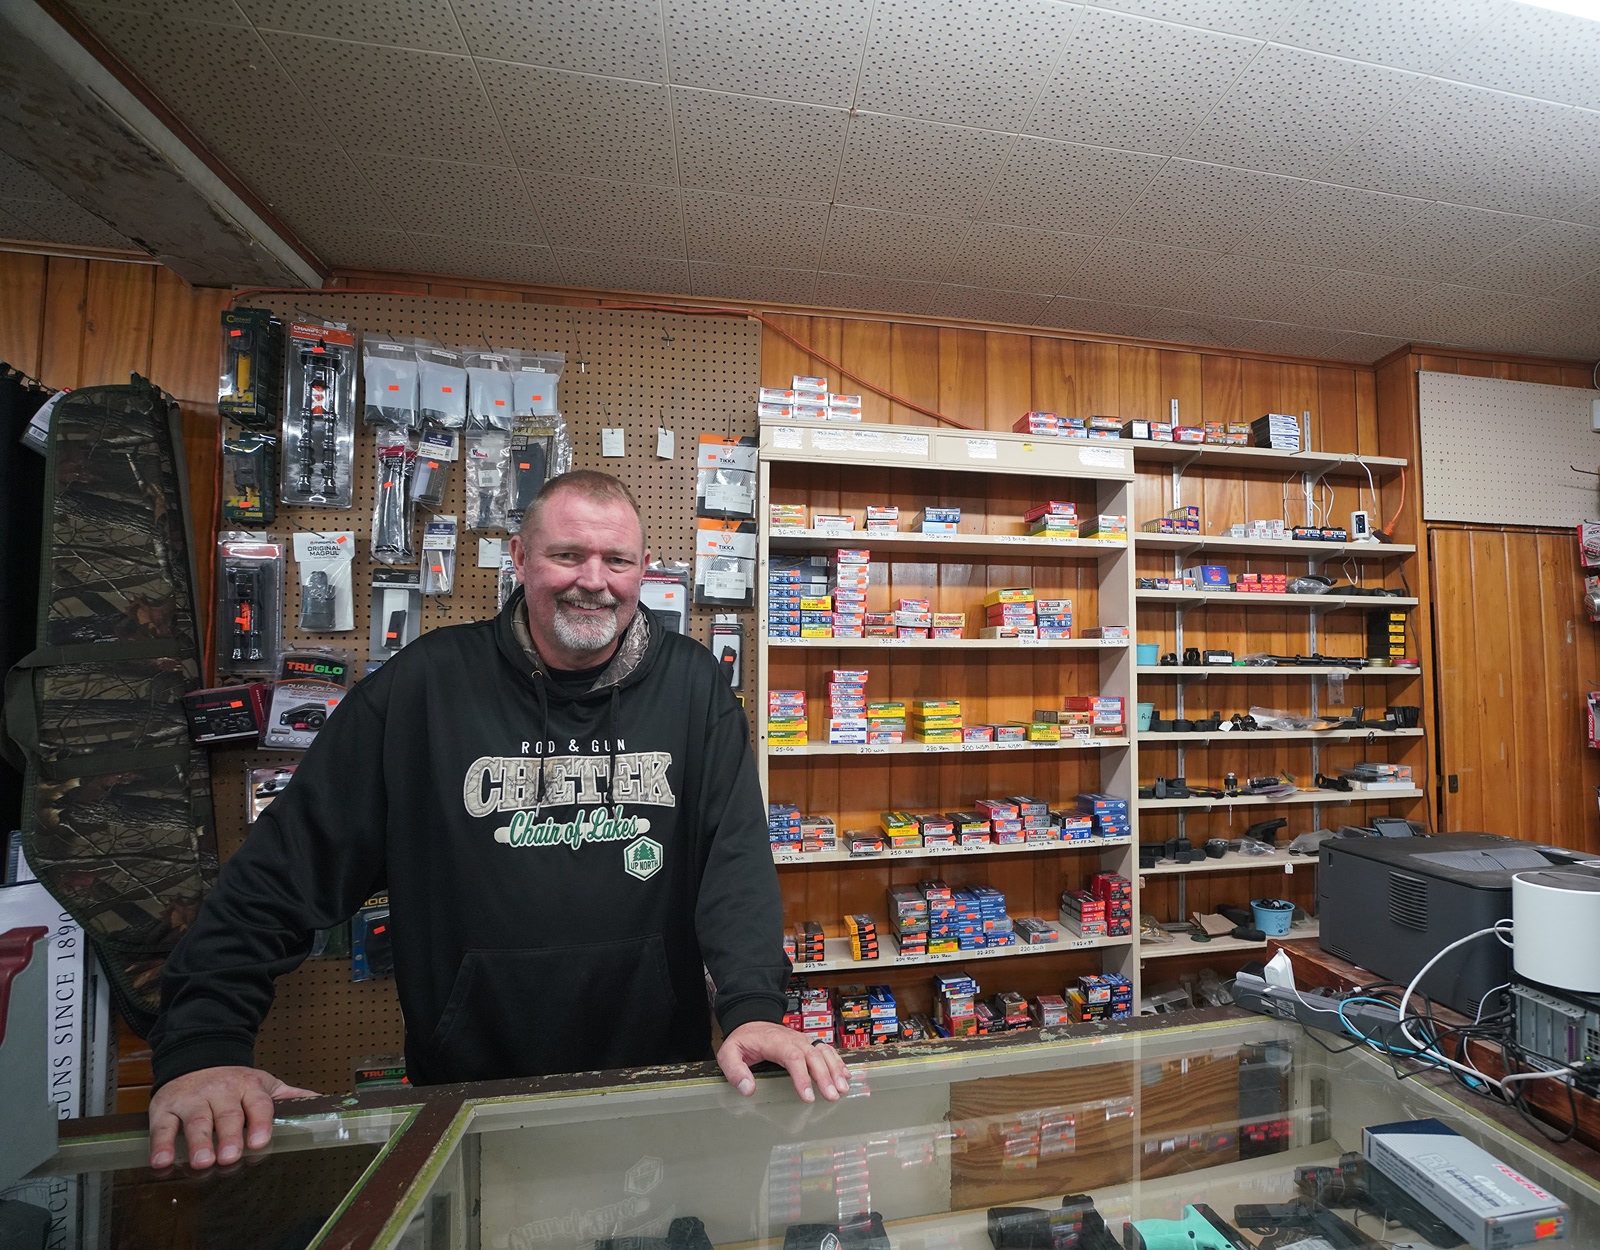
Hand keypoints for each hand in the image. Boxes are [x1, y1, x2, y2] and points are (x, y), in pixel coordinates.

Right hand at [147, 1066, 318, 1168]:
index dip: (260, 1122)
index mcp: (249, 1087)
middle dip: (230, 1136)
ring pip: (197, 1121)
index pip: (258, 1104)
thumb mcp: (264, 1084)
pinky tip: (162, 1161)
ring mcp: (193, 1099)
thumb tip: (323, 1103)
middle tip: (230, 1156)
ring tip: (203, 1162)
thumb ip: (290, 1096)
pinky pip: (163, 1126)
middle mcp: (221, 1092)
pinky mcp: (166, 1107)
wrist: (196, 1056)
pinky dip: (161, 1144)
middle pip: (227, 1115)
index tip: (259, 1141)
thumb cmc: (233, 1081)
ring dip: (199, 1142)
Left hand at [717, 1021, 850, 1103]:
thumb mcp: (728, 1053)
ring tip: (843, 1088)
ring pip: (823, 1052)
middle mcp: (793, 1039)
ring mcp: (803, 1040)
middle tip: (832, 1096)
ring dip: (835, 1069)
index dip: (802, 1076)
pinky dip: (837, 1062)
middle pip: (813, 1055)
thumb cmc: (742, 1040)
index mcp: (774, 1041)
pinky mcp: (808, 1043)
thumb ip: (735, 1070)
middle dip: (824, 1076)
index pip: (792, 1057)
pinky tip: (845, 1075)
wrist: (752, 1020)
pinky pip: (826, 1050)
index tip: (808, 1096)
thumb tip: (748, 1089)